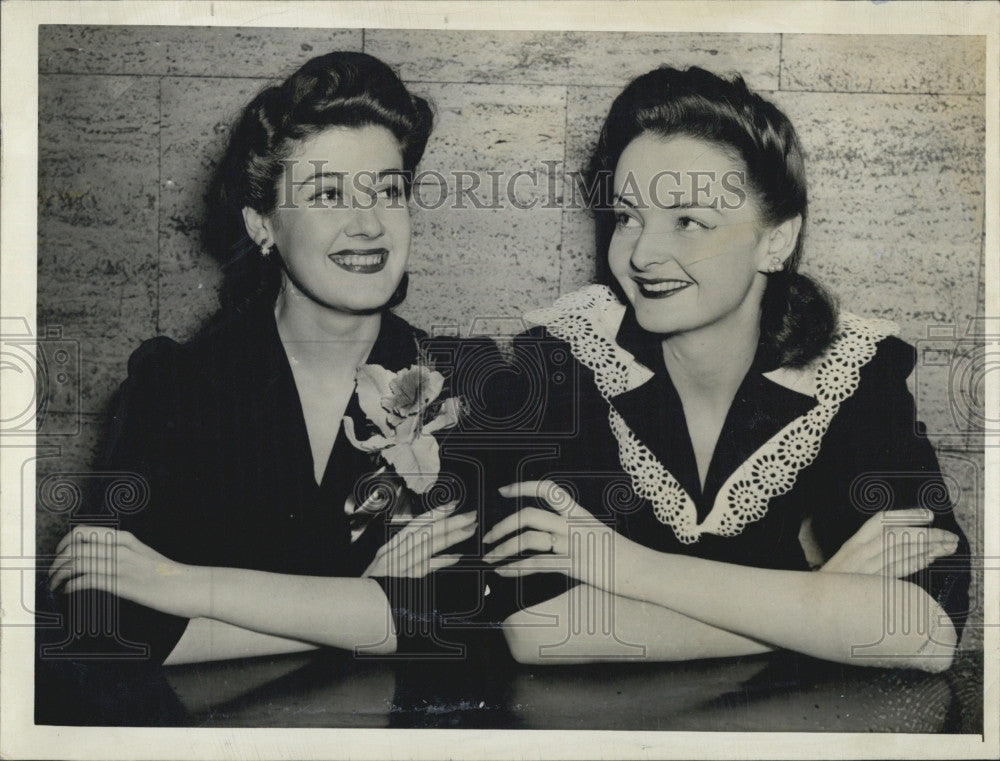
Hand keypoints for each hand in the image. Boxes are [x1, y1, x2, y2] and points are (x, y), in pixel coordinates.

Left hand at [48, 526, 203, 617]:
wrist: (191, 586)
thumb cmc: (170, 576)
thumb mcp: (146, 557)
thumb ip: (125, 555)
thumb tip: (102, 561)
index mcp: (126, 540)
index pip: (84, 532)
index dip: (64, 543)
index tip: (58, 556)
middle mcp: (122, 549)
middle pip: (76, 548)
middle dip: (56, 562)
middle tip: (51, 575)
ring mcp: (122, 566)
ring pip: (78, 563)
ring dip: (59, 576)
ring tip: (54, 586)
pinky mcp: (123, 584)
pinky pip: (87, 580)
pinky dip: (72, 586)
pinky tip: (69, 592)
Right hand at [362, 501, 476, 577]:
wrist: (358, 605)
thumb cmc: (374, 585)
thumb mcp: (386, 564)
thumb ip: (404, 552)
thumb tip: (429, 539)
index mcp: (391, 546)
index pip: (416, 523)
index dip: (436, 512)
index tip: (453, 503)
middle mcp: (394, 553)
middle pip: (426, 531)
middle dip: (450, 521)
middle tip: (471, 515)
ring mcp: (399, 567)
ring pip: (428, 546)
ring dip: (451, 537)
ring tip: (469, 530)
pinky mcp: (404, 582)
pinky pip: (427, 569)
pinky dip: (443, 562)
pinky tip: (457, 557)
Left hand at [482, 480, 621, 586]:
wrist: (646, 570)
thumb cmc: (622, 555)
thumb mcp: (597, 534)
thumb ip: (575, 531)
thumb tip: (553, 537)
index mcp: (579, 514)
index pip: (549, 490)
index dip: (523, 487)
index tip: (503, 491)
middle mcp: (574, 525)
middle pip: (530, 515)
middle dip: (503, 524)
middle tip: (487, 536)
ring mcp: (574, 545)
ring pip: (530, 539)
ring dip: (504, 548)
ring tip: (491, 558)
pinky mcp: (575, 566)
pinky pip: (538, 565)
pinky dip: (516, 568)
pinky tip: (504, 572)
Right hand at [818, 508, 959, 576]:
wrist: (812, 606)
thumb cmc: (832, 586)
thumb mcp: (847, 563)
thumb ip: (870, 552)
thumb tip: (904, 547)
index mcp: (852, 544)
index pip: (881, 521)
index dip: (906, 515)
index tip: (928, 515)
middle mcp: (859, 553)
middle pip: (899, 536)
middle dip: (928, 535)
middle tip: (950, 537)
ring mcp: (866, 570)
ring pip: (903, 552)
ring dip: (929, 548)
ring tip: (948, 547)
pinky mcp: (872, 586)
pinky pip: (899, 571)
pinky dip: (916, 563)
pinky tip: (930, 559)